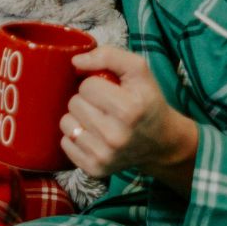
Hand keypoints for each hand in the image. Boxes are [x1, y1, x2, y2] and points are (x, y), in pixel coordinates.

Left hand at [59, 46, 197, 179]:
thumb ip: (109, 55)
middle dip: (86, 100)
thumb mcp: (138, 70)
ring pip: (66, 123)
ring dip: (78, 117)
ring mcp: (104, 156)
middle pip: (74, 103)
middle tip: (104, 105)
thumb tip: (76, 61)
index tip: (110, 90)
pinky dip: (75, 136)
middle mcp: (116, 136)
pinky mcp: (94, 169)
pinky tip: (93, 135)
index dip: (96, 83)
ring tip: (97, 119)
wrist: (161, 142)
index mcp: (130, 110)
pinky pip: (65, 143)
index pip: (87, 85)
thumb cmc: (147, 101)